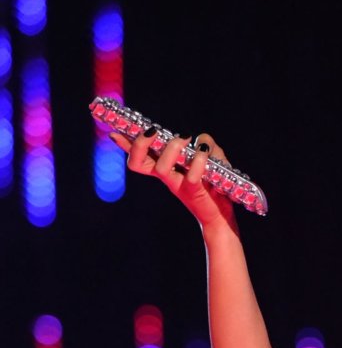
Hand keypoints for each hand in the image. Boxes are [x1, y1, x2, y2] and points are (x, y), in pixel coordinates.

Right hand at [109, 129, 237, 232]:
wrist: (222, 216)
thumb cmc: (215, 185)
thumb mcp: (212, 158)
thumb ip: (205, 143)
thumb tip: (200, 140)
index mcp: (164, 168)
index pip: (139, 156)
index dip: (125, 144)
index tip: (114, 132)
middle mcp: (166, 177)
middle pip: (137, 163)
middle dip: (139, 144)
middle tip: (153, 131)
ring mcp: (177, 185)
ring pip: (161, 167)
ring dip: (172, 147)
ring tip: (186, 139)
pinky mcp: (193, 192)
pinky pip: (190, 176)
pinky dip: (198, 161)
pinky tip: (205, 153)